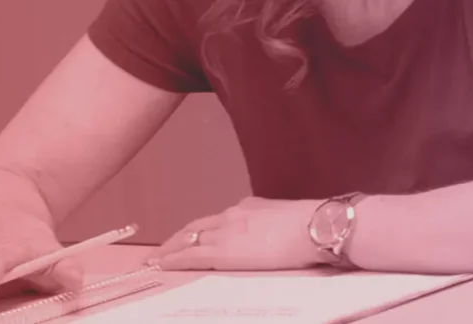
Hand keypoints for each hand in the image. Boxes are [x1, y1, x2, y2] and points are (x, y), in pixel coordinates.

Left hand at [147, 197, 321, 271]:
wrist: (317, 226)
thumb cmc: (315, 225)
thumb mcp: (289, 218)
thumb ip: (273, 225)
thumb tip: (275, 234)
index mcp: (250, 207)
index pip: (217, 219)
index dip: (200, 229)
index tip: (191, 237)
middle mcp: (233, 215)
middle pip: (196, 227)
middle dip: (177, 238)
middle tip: (161, 250)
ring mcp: (226, 232)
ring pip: (187, 239)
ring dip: (169, 249)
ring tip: (155, 259)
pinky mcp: (223, 252)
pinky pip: (190, 256)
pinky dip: (173, 260)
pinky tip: (161, 265)